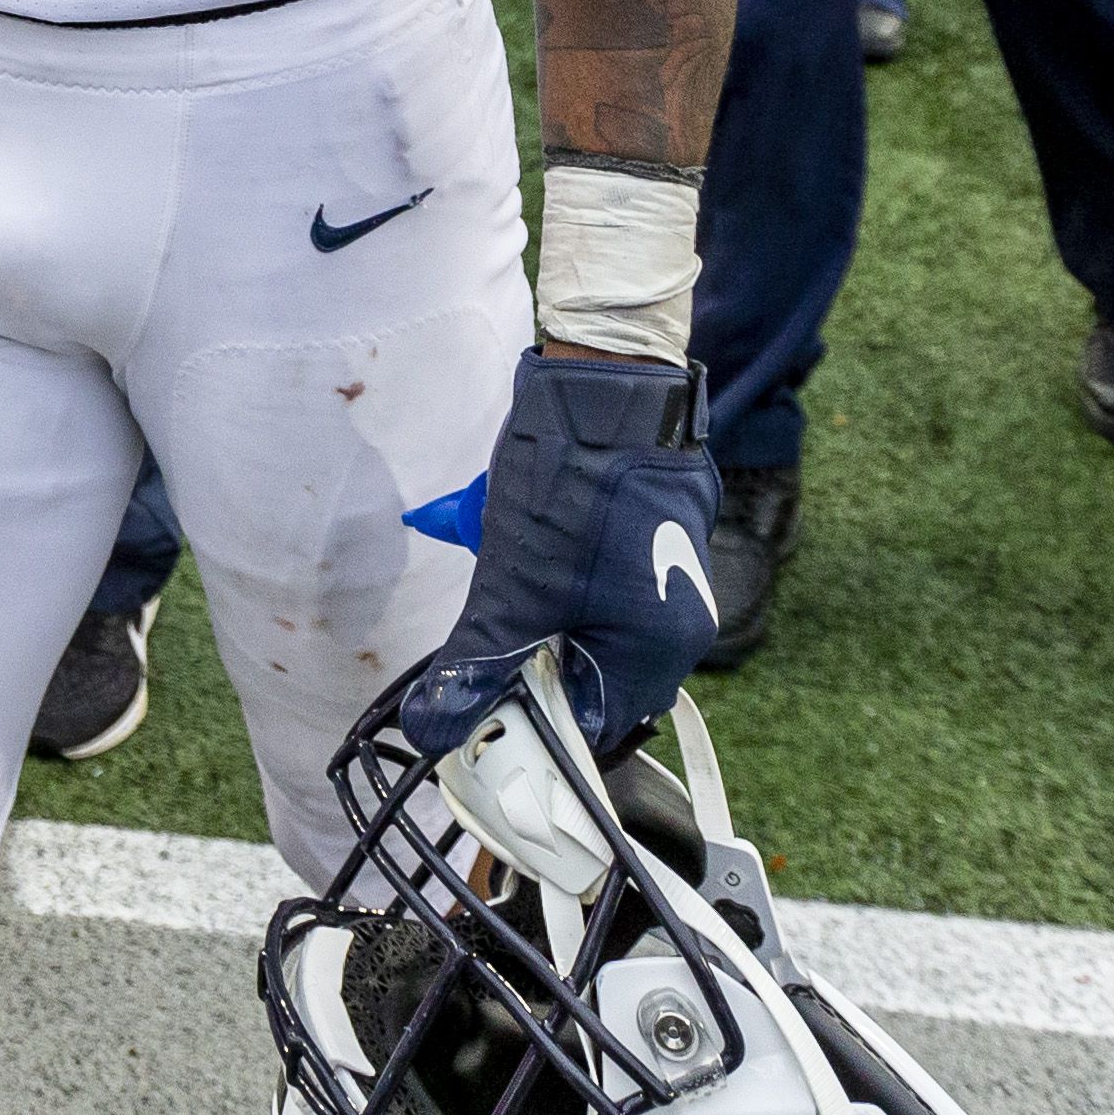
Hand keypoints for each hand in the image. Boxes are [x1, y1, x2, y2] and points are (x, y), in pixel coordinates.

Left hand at [396, 352, 721, 761]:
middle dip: (529, 658)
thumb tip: (433, 729)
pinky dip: (551, 577)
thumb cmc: (573, 487)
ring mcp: (671, 579)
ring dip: (535, 611)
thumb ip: (477, 664)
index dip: (533, 724)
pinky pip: (597, 584)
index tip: (480, 716)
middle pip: (589, 676)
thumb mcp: (512, 589)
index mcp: (661, 651)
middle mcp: (680, 624)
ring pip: (586, 625)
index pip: (595, 726)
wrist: (609, 386)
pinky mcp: (655, 540)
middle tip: (485, 633)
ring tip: (504, 566)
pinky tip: (518, 540)